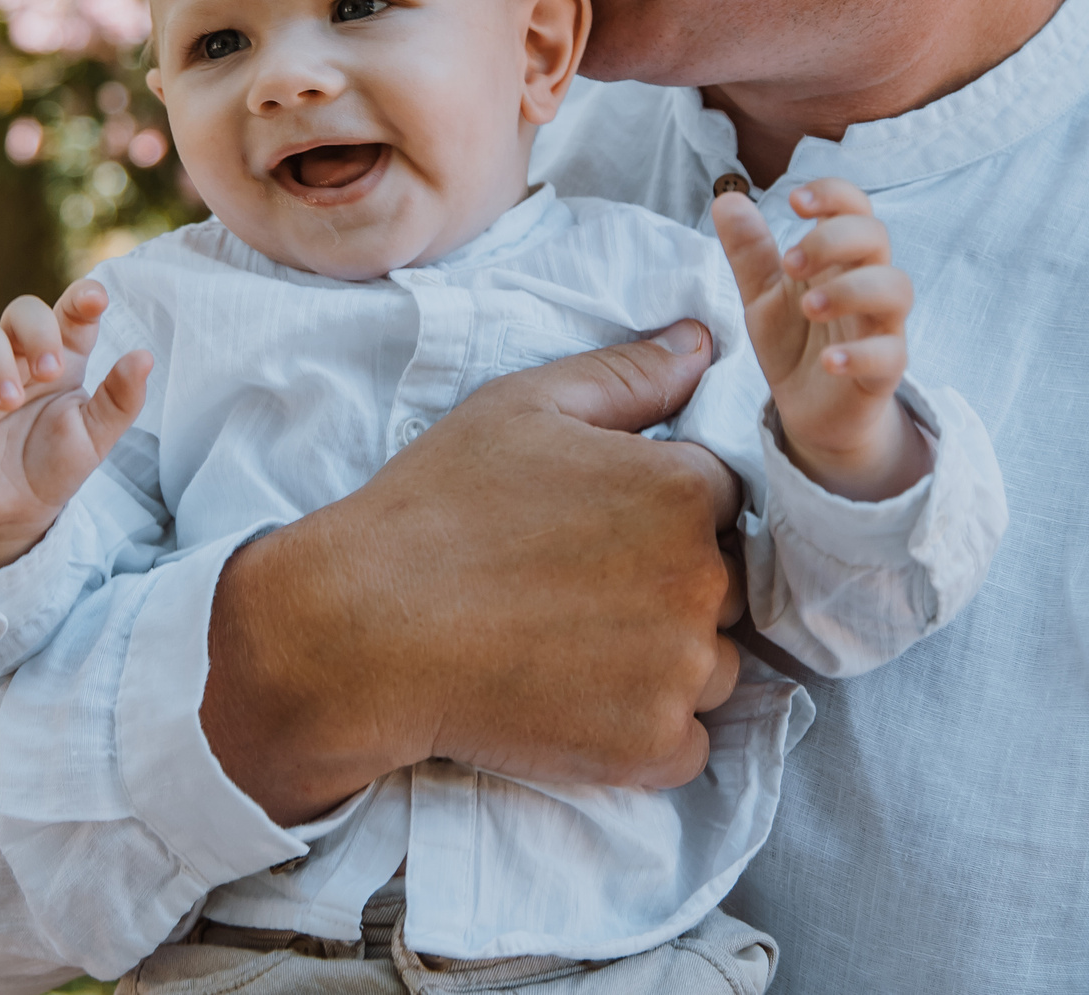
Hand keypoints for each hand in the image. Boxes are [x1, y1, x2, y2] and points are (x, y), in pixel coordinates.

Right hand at [0, 281, 151, 579]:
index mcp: (62, 356)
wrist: (14, 511)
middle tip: (51, 372)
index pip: (71, 313)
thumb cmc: (57, 463)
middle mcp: (20, 356)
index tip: (96, 299)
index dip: (82, 298)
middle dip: (37, 331)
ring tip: (9, 400)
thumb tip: (145, 356)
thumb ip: (121, 399)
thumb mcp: (97, 436)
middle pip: (21, 310)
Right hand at [202, 322, 743, 824]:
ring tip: (573, 646)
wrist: (362, 630)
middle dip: (670, 586)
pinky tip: (577, 699)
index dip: (663, 513)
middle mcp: (700, 580)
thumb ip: (628, 374)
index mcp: (682, 488)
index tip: (598, 531)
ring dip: (667, 662)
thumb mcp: (524, 408)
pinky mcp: (651, 747)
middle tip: (576, 590)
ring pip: (714, 667)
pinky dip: (647, 730)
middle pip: (726, 586)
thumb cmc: (437, 507)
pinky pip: (689, 743)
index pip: (724, 500)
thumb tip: (702, 341)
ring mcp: (679, 671)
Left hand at [713, 178, 929, 502]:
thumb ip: (749, 251)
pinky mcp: (885, 372)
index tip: (795, 202)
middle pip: (877, 237)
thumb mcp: (762, 295)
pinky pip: (891, 355)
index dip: (833, 194)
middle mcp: (866, 284)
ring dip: (851, 289)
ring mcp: (880, 327)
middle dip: (834, 239)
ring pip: (896, 289)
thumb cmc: (796, 341)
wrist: (812, 411)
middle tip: (791, 265)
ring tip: (808, 306)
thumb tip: (727, 200)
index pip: (854, 208)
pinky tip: (828, 360)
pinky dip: (860, 354)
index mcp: (839, 259)